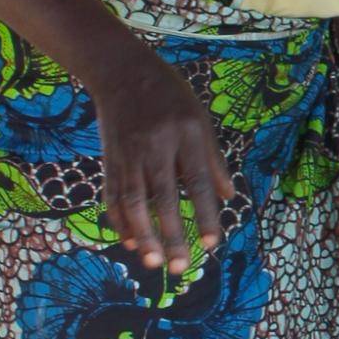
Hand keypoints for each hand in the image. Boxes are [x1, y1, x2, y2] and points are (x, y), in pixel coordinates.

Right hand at [92, 37, 233, 274]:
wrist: (121, 70)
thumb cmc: (171, 97)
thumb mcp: (200, 119)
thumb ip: (213, 160)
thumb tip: (229, 198)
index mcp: (186, 135)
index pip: (197, 181)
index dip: (204, 214)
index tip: (211, 244)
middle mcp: (156, 146)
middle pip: (163, 197)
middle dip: (172, 234)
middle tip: (181, 267)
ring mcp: (129, 153)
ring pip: (133, 200)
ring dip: (143, 234)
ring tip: (154, 262)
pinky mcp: (110, 158)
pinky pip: (113, 194)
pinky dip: (120, 220)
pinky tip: (130, 241)